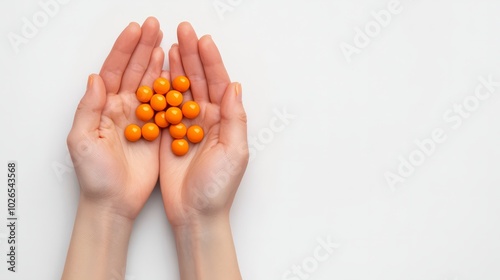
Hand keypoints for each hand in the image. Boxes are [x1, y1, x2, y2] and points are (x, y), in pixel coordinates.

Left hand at [67, 17, 164, 219]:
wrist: (114, 202)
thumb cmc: (95, 176)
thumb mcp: (82, 141)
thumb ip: (88, 109)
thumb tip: (95, 78)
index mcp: (104, 107)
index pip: (114, 71)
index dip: (125, 49)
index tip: (137, 30)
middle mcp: (123, 108)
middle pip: (135, 71)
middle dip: (145, 47)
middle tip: (156, 26)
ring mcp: (142, 118)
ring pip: (152, 83)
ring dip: (159, 62)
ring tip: (169, 42)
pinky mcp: (159, 132)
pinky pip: (167, 105)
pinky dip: (173, 88)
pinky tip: (178, 73)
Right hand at [159, 22, 248, 227]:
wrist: (195, 213)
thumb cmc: (218, 187)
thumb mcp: (234, 151)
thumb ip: (234, 118)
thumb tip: (234, 86)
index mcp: (225, 120)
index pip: (219, 83)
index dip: (211, 61)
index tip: (202, 40)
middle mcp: (208, 119)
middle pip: (200, 80)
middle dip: (192, 55)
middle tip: (183, 31)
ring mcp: (187, 125)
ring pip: (182, 89)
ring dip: (176, 66)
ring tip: (169, 44)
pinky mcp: (169, 135)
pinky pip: (164, 107)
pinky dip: (160, 89)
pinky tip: (156, 72)